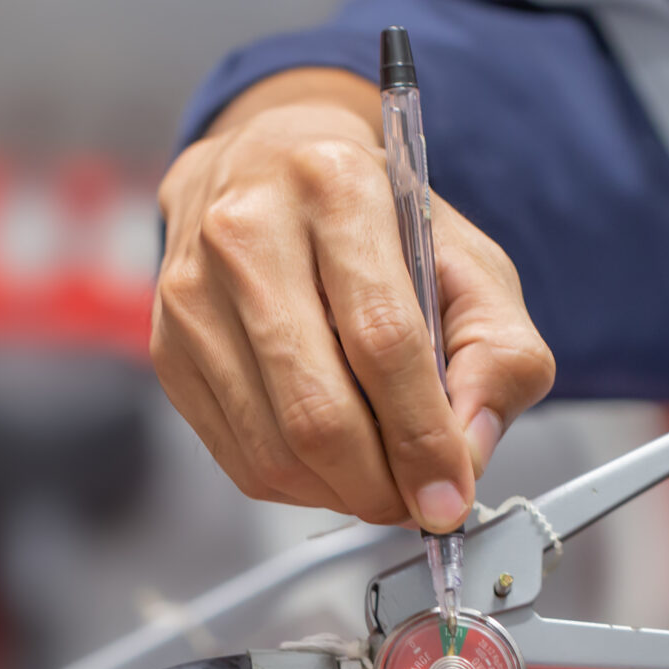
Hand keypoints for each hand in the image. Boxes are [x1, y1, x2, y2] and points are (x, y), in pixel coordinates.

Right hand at [152, 68, 555, 529]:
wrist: (268, 167)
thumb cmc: (376, 219)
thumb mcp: (471, 263)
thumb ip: (499, 355)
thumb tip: (468, 453)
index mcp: (335, 187)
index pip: (384, 341)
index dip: (423, 437)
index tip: (452, 495)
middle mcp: (247, 231)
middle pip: (317, 410)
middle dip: (382, 484)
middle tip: (419, 502)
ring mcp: (193, 292)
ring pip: (273, 448)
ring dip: (342, 492)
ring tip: (384, 481)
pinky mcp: (169, 346)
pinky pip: (239, 456)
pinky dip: (299, 483)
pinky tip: (332, 460)